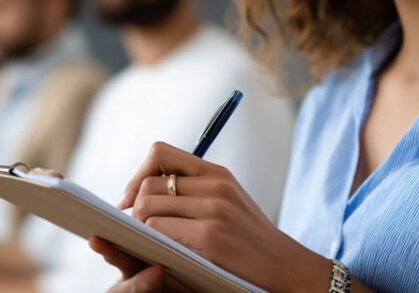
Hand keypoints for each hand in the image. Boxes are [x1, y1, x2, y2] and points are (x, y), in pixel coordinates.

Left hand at [104, 142, 330, 292]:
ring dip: (139, 224)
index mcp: (217, 172)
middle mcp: (216, 184)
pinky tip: (160, 249)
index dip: (138, 174)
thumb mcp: (228, 200)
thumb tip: (145, 187)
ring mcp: (214, 209)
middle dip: (132, 205)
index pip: (159, 153)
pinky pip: (157, 228)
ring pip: (147, 205)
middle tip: (133, 225)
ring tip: (146, 238)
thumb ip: (195, 189)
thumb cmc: (249, 238)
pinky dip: (150, 239)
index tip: (133, 197)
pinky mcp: (210, 235)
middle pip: (148, 182)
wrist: (286, 266)